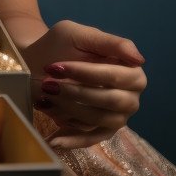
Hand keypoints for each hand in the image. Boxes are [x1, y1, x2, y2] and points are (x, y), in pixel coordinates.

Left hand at [22, 19, 145, 149]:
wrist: (36, 61)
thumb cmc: (59, 46)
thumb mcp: (77, 34)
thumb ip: (108, 42)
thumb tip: (139, 59)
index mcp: (130, 71)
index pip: (117, 76)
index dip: (86, 72)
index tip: (55, 67)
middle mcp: (129, 96)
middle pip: (112, 100)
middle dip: (76, 92)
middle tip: (47, 84)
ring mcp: (117, 116)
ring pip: (100, 119)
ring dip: (70, 109)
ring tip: (46, 98)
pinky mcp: (100, 130)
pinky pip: (92, 139)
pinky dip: (73, 140)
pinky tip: (54, 140)